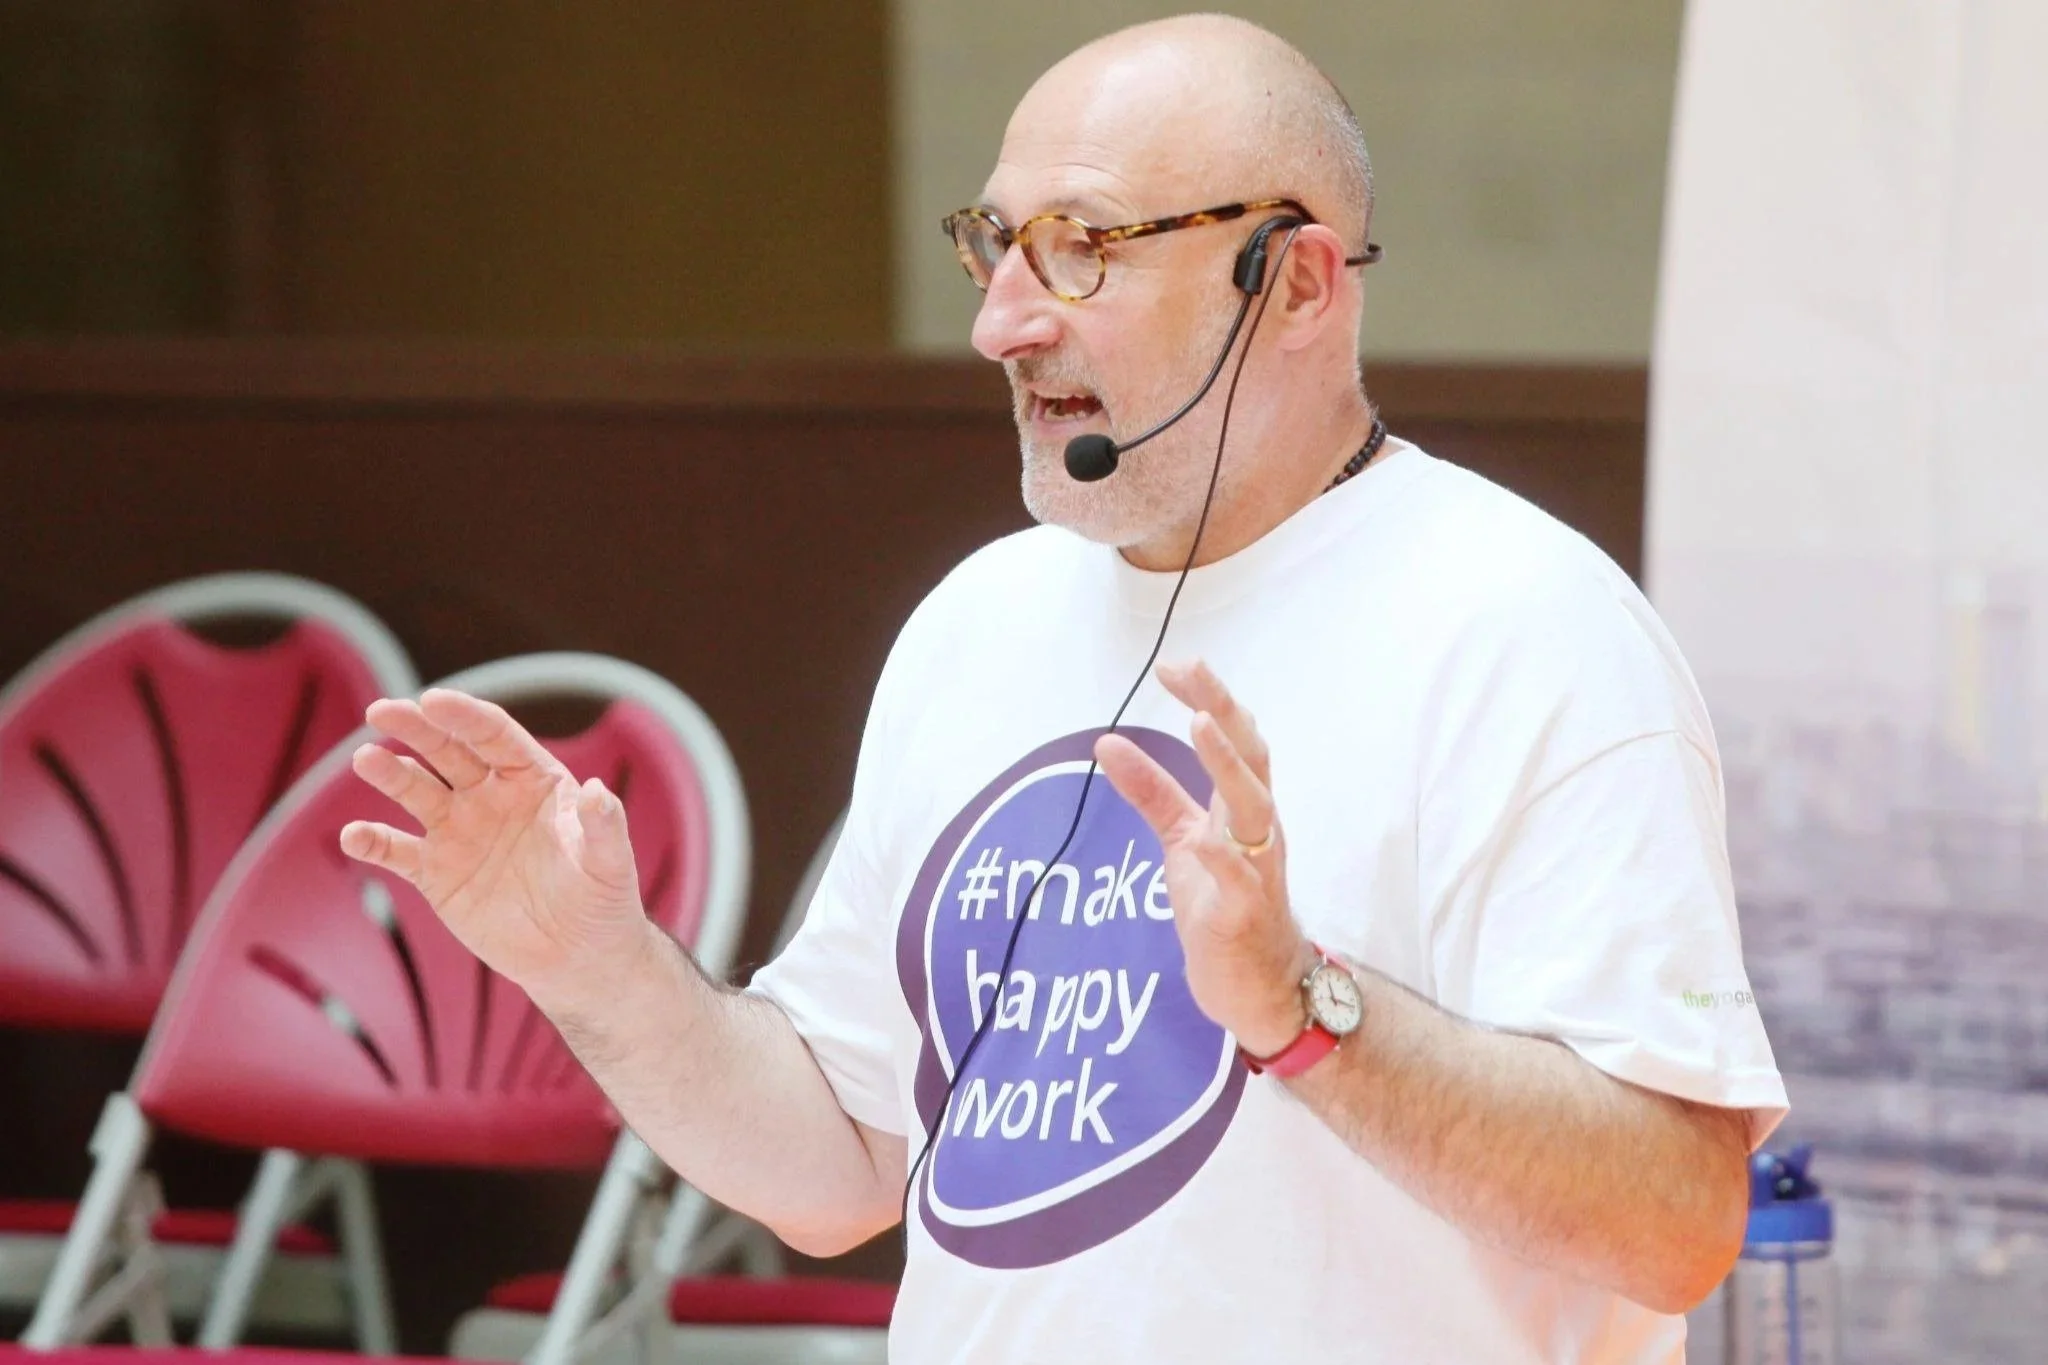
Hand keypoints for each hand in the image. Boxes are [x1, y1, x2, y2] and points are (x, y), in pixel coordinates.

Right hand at [339, 688, 648, 1009]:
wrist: (577, 955)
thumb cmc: (602, 898)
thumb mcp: (610, 861)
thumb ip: (603, 825)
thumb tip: (597, 791)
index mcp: (533, 779)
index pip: (494, 735)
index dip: (464, 716)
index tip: (434, 700)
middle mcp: (490, 795)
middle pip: (446, 751)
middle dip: (415, 728)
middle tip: (382, 710)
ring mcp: (459, 831)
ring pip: (416, 792)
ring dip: (389, 774)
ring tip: (366, 759)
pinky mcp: (436, 873)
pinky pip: (397, 851)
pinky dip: (372, 843)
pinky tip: (354, 837)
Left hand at [1093, 660, 1313, 1057]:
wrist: (1258, 987)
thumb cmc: (1223, 905)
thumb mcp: (1182, 840)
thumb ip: (1151, 792)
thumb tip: (1107, 742)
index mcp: (1242, 808)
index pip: (1234, 738)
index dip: (1209, 697)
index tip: (1173, 664)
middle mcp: (1258, 830)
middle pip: (1252, 757)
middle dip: (1224, 709)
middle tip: (1193, 670)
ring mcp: (1258, 870)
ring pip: (1255, 808)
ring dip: (1229, 766)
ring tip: (1202, 723)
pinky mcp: (1247, 913)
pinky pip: (1242, 880)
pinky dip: (1224, 857)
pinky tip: (1201, 838)